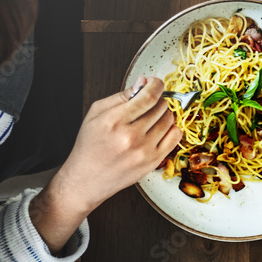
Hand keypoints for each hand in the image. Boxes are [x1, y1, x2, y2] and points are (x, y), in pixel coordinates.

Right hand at [30, 77, 181, 252]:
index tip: (155, 83)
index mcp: (114, 121)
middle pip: (161, 106)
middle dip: (156, 100)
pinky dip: (171, 129)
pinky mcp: (153, 162)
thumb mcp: (96, 114)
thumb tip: (143, 81)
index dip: (156, 85)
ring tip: (150, 118)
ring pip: (169, 119)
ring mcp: (144, 150)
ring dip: (162, 114)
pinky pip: (175, 136)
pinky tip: (159, 129)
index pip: (148, 96)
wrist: (85, 180)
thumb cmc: (89, 146)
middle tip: (147, 104)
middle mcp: (130, 136)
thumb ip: (122, 96)